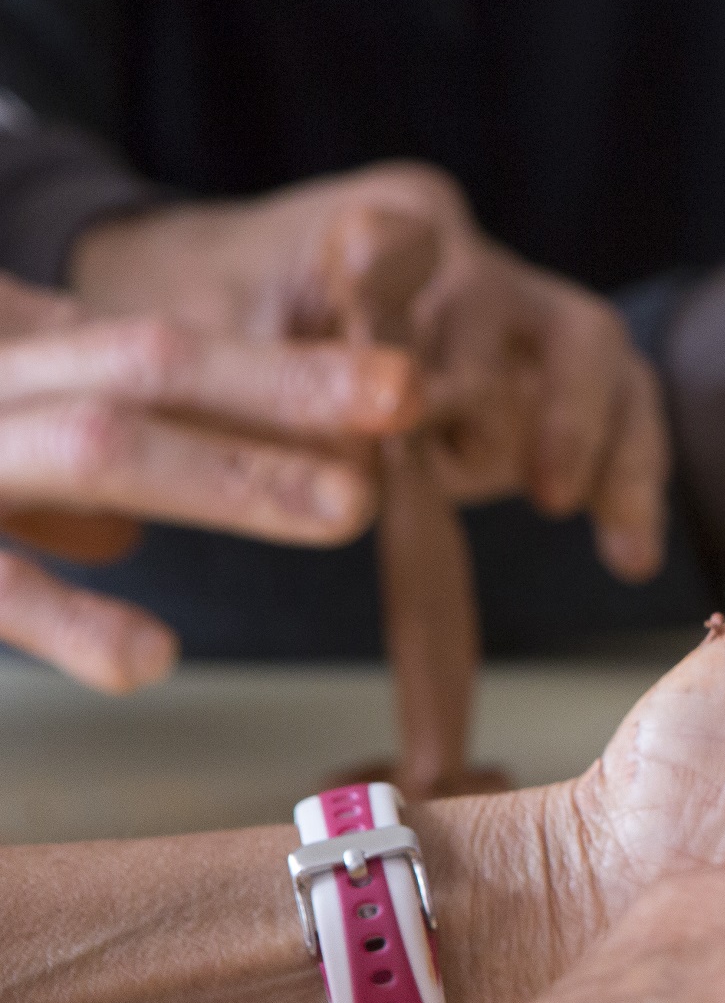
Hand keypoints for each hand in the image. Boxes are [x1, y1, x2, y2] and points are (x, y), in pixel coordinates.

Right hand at [0, 276, 416, 690]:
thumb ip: (62, 441)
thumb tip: (130, 522)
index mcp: (14, 347)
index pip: (161, 347)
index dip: (281, 366)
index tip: (397, 384)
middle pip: (147, 363)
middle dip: (282, 384)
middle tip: (407, 397)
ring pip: (96, 449)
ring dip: (231, 476)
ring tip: (349, 506)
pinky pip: (1, 589)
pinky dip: (74, 624)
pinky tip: (153, 655)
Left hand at [70, 161, 667, 581]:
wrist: (221, 300)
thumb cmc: (210, 315)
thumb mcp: (208, 347)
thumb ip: (282, 392)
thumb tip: (361, 466)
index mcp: (383, 219)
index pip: (436, 268)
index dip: (437, 349)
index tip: (429, 414)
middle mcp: (466, 254)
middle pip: (539, 319)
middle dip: (545, 413)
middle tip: (536, 491)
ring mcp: (516, 308)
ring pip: (604, 359)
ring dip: (611, 452)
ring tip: (616, 541)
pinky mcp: (546, 368)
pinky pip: (622, 407)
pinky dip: (630, 479)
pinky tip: (627, 552)